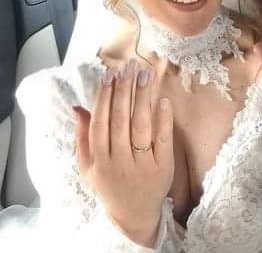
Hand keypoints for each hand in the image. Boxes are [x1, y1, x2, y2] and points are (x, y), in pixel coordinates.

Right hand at [74, 60, 173, 246]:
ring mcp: (141, 164)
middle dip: (124, 90)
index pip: (100, 121)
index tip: (110, 73)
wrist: (134, 214)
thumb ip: (82, 137)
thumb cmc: (110, 184)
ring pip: (140, 125)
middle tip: (129, 66)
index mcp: (98, 159)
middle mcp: (119, 160)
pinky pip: (162, 139)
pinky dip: (163, 119)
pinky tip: (163, 100)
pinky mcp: (162, 166)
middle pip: (120, 119)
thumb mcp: (88, 166)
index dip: (104, 95)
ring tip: (145, 73)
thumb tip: (77, 107)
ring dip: (142, 97)